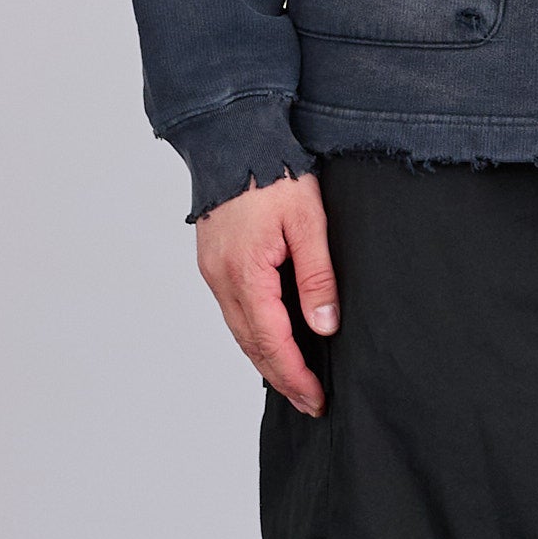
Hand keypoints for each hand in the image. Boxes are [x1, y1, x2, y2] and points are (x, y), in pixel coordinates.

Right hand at [194, 173, 337, 416]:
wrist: (234, 136)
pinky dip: (253, 332)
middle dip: (281, 377)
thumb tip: (324, 326)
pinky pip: (233, 309)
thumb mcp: (308, 221)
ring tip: (294, 380)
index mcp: (245, 273)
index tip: (316, 399)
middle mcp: (221, 278)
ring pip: (239, 330)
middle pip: (251, 344)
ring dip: (266, 358)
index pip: (271, 341)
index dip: (294, 375)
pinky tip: (271, 339)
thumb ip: (317, 276)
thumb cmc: (273, 172)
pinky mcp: (214, 260)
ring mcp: (213, 270)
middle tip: (309, 402)